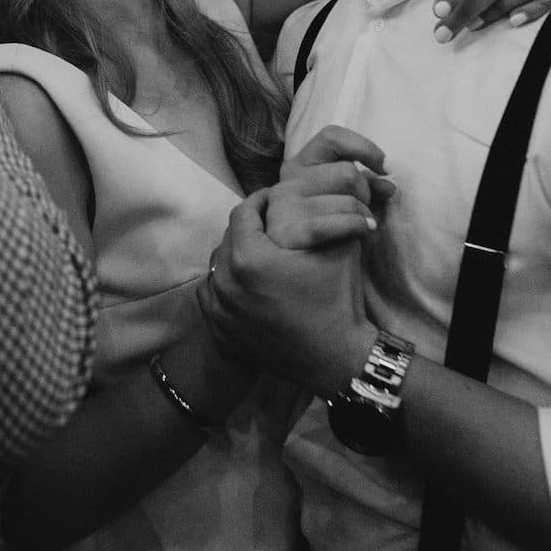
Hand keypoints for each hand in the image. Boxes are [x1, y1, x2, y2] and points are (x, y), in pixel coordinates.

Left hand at [200, 187, 374, 393]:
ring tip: (258, 255)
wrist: (337, 360)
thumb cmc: (337, 300)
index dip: (260, 200)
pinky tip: (245, 286)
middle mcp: (224, 281)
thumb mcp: (334, 247)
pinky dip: (226, 287)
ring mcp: (219, 310)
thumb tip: (308, 190)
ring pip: (218, 267)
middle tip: (268, 226)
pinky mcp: (220, 332)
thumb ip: (316, 214)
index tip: (273, 199)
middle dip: (248, 229)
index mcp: (248, 257)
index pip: (244, 212)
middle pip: (229, 239)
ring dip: (235, 256)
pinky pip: (213, 296)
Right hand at [266, 125, 393, 249]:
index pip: (331, 137)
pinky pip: (339, 222)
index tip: (383, 167)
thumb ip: (365, 187)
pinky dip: (358, 226)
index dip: (363, 147)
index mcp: (297, 167)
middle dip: (365, 193)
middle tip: (364, 211)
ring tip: (360, 227)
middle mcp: (286, 183)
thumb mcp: (346, 203)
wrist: (308, 281)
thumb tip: (389, 184)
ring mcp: (283, 207)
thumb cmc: (331, 236)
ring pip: (348, 199)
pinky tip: (364, 232)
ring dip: (363, 214)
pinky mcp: (288, 233)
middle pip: (347, 172)